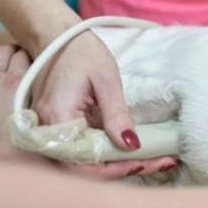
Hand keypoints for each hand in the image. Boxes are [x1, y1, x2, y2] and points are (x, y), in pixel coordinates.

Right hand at [30, 31, 177, 179]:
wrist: (55, 37)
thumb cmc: (81, 52)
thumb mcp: (106, 80)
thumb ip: (116, 114)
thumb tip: (131, 145)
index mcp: (57, 119)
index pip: (84, 162)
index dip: (116, 169)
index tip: (147, 163)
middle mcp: (47, 132)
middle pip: (84, 169)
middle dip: (122, 170)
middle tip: (160, 164)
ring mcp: (49, 133)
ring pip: (84, 163)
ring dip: (118, 166)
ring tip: (154, 160)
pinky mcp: (58, 131)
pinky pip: (82, 151)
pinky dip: (108, 155)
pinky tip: (133, 153)